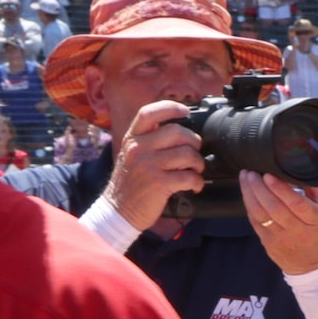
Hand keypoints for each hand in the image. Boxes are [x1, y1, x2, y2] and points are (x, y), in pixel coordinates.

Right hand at [106, 100, 207, 230]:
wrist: (119, 210)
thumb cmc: (131, 182)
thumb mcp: (133, 155)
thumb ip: (150, 141)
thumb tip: (181, 131)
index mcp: (132, 138)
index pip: (148, 113)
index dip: (170, 108)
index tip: (186, 111)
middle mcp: (138, 148)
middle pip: (177, 132)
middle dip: (194, 143)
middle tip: (194, 154)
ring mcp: (148, 165)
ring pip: (187, 154)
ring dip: (198, 164)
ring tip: (195, 171)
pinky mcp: (158, 183)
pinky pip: (189, 176)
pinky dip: (198, 182)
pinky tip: (194, 186)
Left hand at [239, 172, 317, 276]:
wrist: (314, 265)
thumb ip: (316, 191)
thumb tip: (299, 170)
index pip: (297, 204)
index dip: (281, 189)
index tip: (268, 175)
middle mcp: (300, 232)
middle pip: (275, 208)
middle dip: (260, 188)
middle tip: (252, 172)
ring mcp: (282, 239)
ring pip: (261, 214)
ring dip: (250, 194)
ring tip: (245, 178)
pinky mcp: (268, 243)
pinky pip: (255, 221)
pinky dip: (248, 204)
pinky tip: (246, 192)